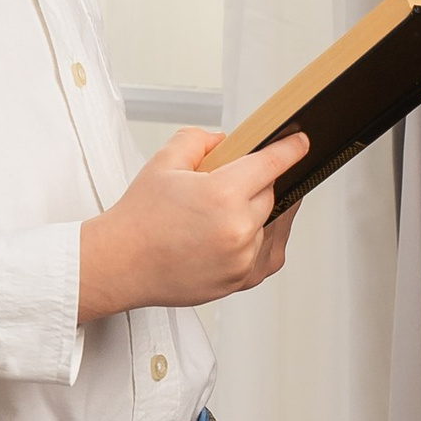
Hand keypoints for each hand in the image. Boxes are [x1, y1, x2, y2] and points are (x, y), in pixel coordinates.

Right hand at [78, 129, 304, 322]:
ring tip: (236, 206)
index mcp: (223, 194)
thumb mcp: (164, 162)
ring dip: (261, 212)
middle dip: (259, 182)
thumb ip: (199, 140)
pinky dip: (265, 241)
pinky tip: (251, 230)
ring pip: (272, 224)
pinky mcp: (240, 281)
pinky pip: (269, 256)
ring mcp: (242, 259)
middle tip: (236, 179)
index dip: (290, 149)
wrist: (119, 264)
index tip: (300, 142)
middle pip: (270, 193)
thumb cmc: (138, 219)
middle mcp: (238, 229)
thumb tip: (226, 142)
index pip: (273, 164)